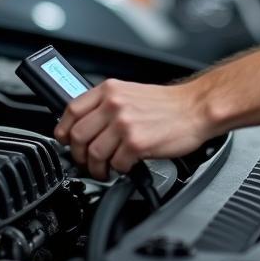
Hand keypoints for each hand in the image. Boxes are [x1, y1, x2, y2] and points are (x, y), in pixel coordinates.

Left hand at [54, 79, 211, 179]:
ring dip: (97, 168)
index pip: (71, 110)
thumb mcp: (131, 93)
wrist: (196, 109)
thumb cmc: (168, 104)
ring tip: (107, 170)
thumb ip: (107, 105)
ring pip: (93, 154)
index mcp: (110, 90)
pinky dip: (119, 170)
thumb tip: (85, 125)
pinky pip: (115, 164)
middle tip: (88, 162)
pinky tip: (126, 166)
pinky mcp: (136, 143)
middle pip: (77, 136)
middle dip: (79, 156)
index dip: (63, 130)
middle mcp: (114, 104)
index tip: (65, 142)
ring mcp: (124, 124)